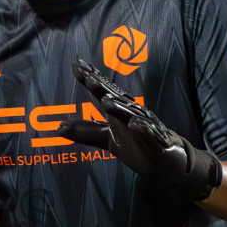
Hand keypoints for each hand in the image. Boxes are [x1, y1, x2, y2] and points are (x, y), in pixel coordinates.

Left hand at [57, 58, 221, 201]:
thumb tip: (59, 128)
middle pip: (116, 99)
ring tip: (107, 101)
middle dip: (103, 89)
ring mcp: (146, 126)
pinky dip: (144, 129)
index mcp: (120, 112)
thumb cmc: (137, 145)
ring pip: (132, 115)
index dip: (91, 79)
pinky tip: (135, 125)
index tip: (77, 66)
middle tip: (88, 78)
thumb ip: (86, 133)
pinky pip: (151, 134)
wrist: (167, 160)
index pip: (104, 92)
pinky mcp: (158, 140)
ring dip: (120, 108)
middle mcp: (132, 114)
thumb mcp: (107, 140)